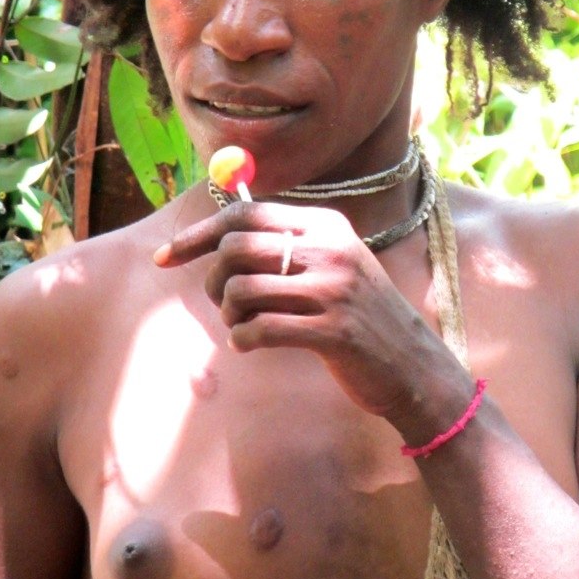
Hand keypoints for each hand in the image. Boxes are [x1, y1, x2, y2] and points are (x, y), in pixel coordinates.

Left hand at [154, 201, 456, 416]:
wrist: (412, 364)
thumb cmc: (359, 315)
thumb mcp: (334, 263)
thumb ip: (285, 244)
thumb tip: (217, 233)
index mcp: (326, 225)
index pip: (246, 213)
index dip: (198, 234)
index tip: (165, 257)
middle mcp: (330, 249)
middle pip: (236, 248)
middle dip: (213, 279)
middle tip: (223, 302)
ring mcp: (333, 290)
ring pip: (241, 289)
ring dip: (229, 314)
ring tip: (244, 326)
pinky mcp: (332, 331)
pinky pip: (258, 329)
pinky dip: (244, 339)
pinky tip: (253, 344)